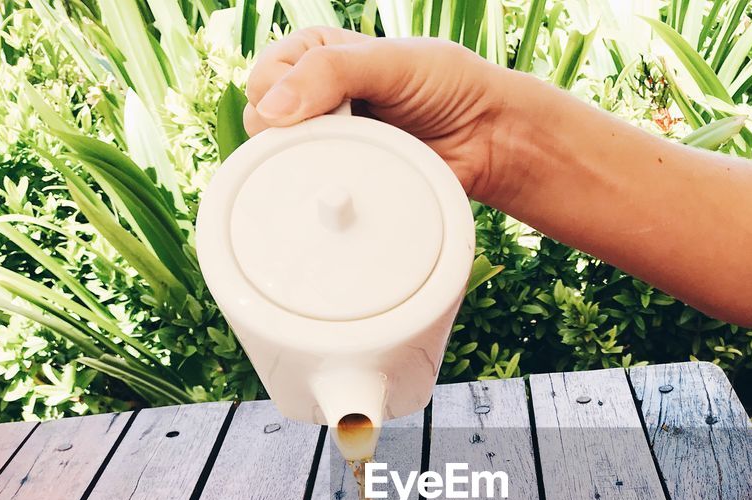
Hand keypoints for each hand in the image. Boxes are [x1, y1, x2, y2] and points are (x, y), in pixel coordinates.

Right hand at [244, 28, 519, 201]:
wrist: (488, 137)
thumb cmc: (447, 86)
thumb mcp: (390, 62)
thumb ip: (331, 72)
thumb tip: (272, 109)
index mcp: (317, 56)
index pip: (265, 74)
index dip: (281, 93)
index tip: (325, 108)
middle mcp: (315, 98)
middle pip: (262, 120)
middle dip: (290, 131)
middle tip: (340, 133)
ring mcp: (328, 143)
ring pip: (280, 160)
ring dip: (305, 162)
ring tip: (351, 154)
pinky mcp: (345, 180)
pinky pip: (312, 191)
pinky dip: (320, 190)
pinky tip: (341, 185)